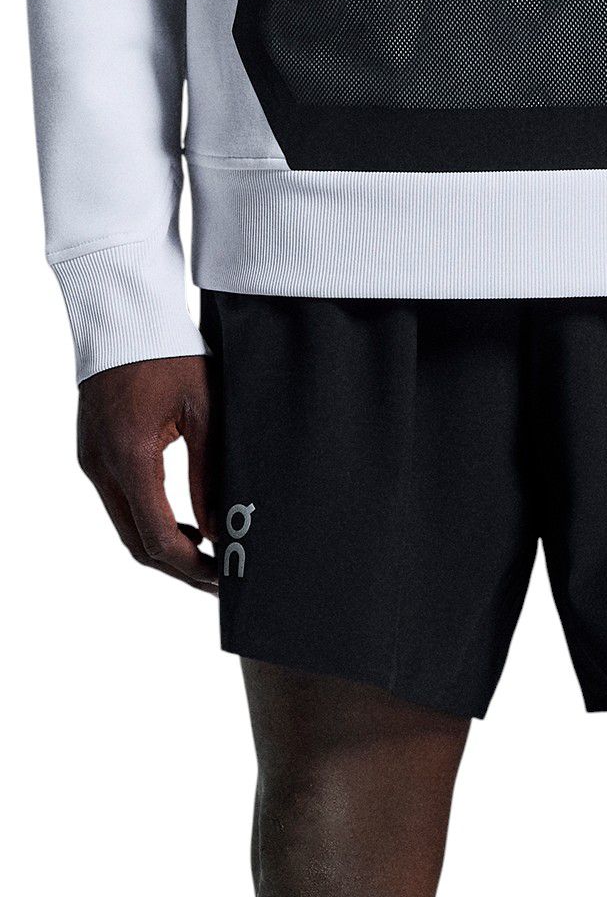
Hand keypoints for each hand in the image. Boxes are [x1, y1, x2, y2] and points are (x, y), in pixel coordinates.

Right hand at [77, 356, 217, 592]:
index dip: (192, 566)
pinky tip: (186, 526)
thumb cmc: (172, 354)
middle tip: (221, 580)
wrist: (124, 315)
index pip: (157, 536)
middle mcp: (101, 465)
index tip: (224, 579)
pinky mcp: (95, 453)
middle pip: (137, 543)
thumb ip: (212, 474)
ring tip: (210, 558)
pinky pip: (121, 504)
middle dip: (180, 568)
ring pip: (127, 527)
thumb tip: (221, 528)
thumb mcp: (206, 411)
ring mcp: (92, 461)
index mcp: (129, 457)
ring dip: (165, 548)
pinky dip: (151, 523)